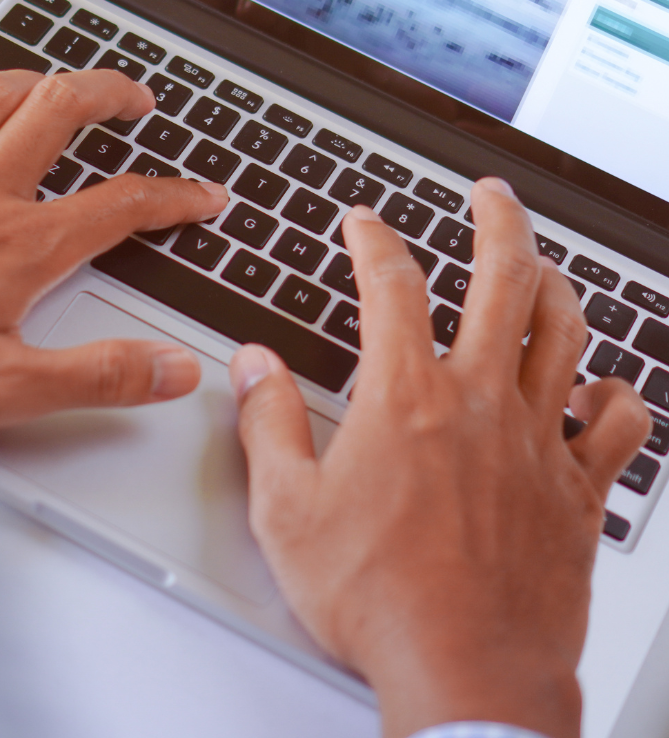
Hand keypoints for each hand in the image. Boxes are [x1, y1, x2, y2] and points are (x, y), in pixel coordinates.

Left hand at [0, 2, 228, 430]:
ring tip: (67, 75)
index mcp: (21, 245)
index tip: (204, 195)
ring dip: (40, 77)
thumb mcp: (6, 387)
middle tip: (140, 99)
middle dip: (111, 98)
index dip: (174, 197)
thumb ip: (97, 375)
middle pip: (62, 118)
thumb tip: (172, 370)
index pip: (121, 206)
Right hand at [227, 179, 650, 737]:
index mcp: (406, 399)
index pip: (391, 284)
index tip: (364, 221)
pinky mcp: (576, 492)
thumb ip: (266, 423)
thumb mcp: (286, 509)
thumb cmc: (377, 598)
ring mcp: (536, 443)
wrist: (466, 676)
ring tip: (545, 266)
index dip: (374, 238)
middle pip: (505, 279)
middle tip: (491, 194)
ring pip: (566, 333)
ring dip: (557, 287)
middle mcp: (480, 404)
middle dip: (498, 221)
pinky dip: (614, 395)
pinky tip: (603, 387)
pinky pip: (615, 426)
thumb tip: (254, 365)